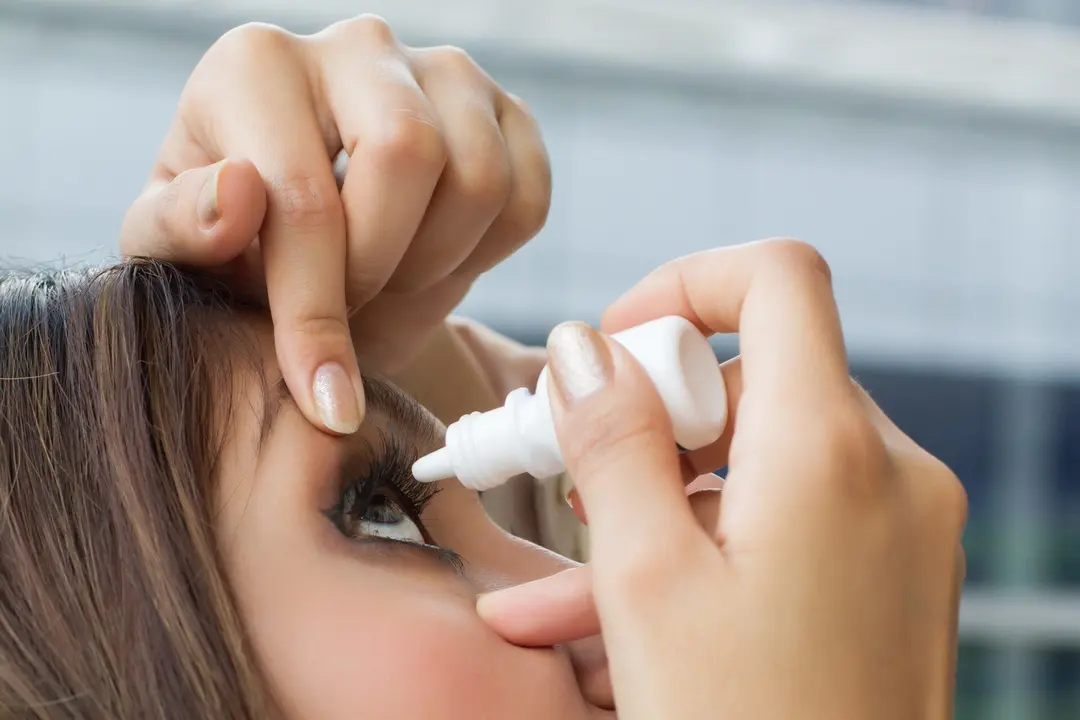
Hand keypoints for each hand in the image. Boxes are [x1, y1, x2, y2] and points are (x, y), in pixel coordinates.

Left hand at [120, 16, 550, 434]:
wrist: (310, 234)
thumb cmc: (234, 242)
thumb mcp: (177, 248)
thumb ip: (182, 226)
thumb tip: (238, 194)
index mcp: (257, 65)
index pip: (303, 194)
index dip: (315, 312)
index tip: (325, 400)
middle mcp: (358, 45)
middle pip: (409, 154)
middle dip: (383, 268)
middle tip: (352, 313)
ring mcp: (445, 72)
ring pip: (480, 179)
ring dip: (437, 267)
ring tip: (385, 287)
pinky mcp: (507, 113)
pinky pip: (529, 196)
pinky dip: (490, 255)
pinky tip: (433, 265)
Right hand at [477, 239, 966, 718]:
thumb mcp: (645, 582)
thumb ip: (612, 444)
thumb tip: (583, 348)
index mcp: (830, 450)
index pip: (777, 277)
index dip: (685, 284)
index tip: (614, 347)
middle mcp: (887, 470)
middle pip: (755, 376)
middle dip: (651, 419)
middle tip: (571, 476)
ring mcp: (899, 522)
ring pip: (757, 461)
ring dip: (661, 501)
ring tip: (566, 582)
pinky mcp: (890, 570)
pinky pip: (787, 517)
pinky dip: (709, 541)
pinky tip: (620, 612)